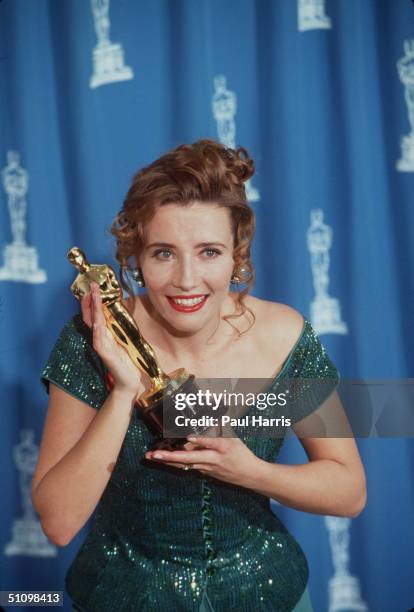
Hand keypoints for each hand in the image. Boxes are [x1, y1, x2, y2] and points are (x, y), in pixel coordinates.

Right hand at [80, 282, 143, 396]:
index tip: (93, 288)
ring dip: (93, 309)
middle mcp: (100, 338)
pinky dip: (97, 329)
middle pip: (91, 316)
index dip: (92, 302)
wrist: (128, 381)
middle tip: (91, 286)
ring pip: (94, 324)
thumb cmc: (127, 361)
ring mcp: (101, 346)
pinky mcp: (105, 355)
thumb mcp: (125, 340)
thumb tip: (122, 311)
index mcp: (105, 334)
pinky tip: (96, 321)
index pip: (95, 315)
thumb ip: (120, 328)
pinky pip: (99, 340)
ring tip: (92, 296)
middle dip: (90, 300)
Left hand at [145, 431, 260, 488]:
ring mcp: (207, 468)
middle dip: (171, 456)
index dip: (200, 439)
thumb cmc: (241, 454)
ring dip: (167, 461)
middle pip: (190, 458)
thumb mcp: (234, 438)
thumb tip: (212, 414)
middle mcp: (213, 459)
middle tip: (156, 454)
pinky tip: (161, 460)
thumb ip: (221, 426)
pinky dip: (173, 463)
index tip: (188, 436)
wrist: (249, 475)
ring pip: (184, 464)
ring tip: (151, 456)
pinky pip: (186, 467)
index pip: (211, 442)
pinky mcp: (204, 472)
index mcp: (224, 447)